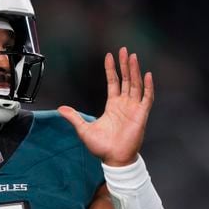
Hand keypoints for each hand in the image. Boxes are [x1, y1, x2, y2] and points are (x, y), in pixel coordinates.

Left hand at [58, 47, 153, 165]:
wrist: (114, 159)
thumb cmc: (102, 147)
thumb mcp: (83, 129)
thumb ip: (74, 117)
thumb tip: (60, 109)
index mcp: (112, 105)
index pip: (113, 82)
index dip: (111, 69)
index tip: (109, 56)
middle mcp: (124, 104)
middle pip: (126, 79)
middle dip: (125, 65)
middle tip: (123, 50)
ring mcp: (134, 108)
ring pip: (136, 84)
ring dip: (135, 71)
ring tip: (133, 57)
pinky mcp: (141, 115)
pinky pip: (147, 97)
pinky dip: (148, 86)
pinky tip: (147, 75)